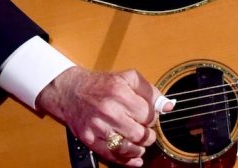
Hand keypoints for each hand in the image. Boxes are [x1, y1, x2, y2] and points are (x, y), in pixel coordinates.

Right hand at [35, 66, 172, 166]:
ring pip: (127, 147)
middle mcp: (109, 111)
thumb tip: (168, 106)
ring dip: (140, 148)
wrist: (70, 91)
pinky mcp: (89, 139)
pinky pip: (111, 155)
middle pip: (140, 133)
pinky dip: (126, 161)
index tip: (151, 117)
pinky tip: (135, 160)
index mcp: (120, 93)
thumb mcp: (127, 78)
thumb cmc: (101, 84)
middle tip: (147, 131)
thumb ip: (150, 91)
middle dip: (149, 135)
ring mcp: (98, 127)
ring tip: (141, 143)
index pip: (148, 114)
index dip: (154, 117)